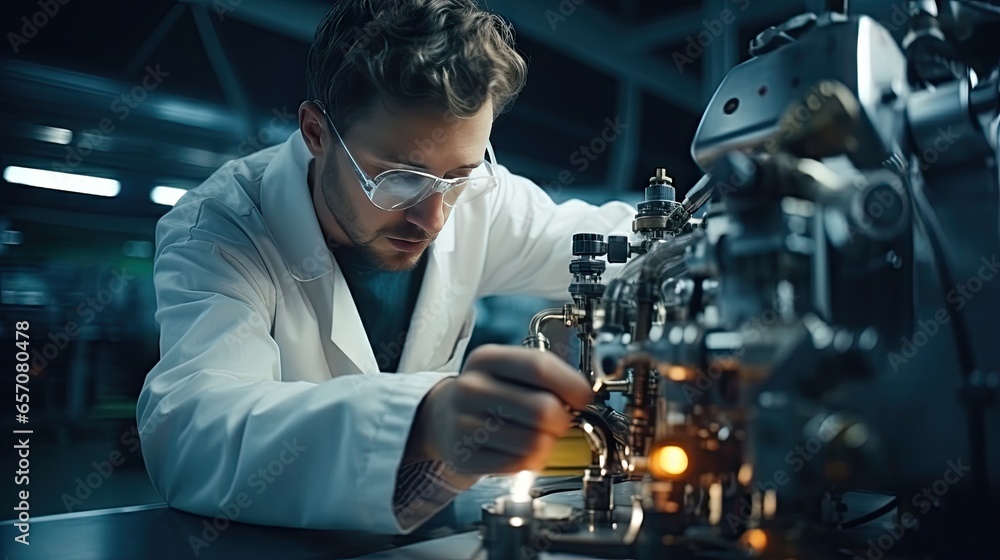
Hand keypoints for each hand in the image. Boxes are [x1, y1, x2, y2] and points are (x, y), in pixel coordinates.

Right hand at [405, 344, 593, 474]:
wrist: (442, 416)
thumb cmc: (488, 391)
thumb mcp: (509, 369)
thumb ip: (546, 376)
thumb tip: (586, 397)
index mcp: (486, 359)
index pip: (539, 367)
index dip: (571, 385)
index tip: (585, 398)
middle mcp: (471, 389)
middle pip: (542, 410)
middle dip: (563, 420)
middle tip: (560, 421)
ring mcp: (464, 424)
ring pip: (534, 443)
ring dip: (548, 444)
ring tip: (539, 436)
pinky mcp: (465, 457)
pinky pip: (519, 465)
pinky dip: (531, 461)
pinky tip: (522, 450)